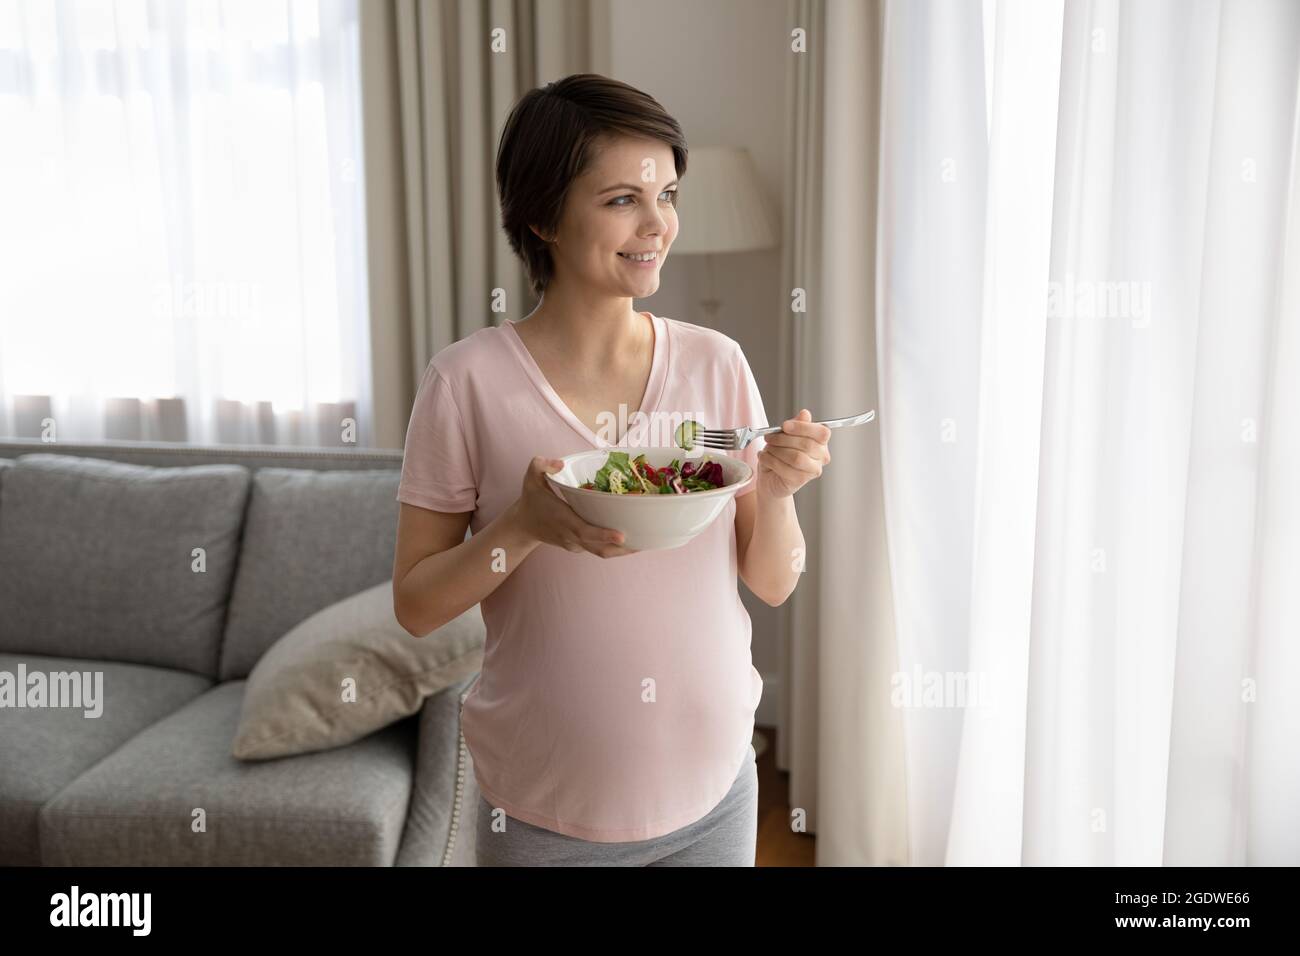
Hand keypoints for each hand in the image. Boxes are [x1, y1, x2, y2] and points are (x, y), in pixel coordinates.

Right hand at [509, 457, 636, 557]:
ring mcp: (575, 544)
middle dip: (622, 548)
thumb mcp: (530, 478)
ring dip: (622, 551)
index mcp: (562, 519)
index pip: (584, 531)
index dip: (603, 535)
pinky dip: (614, 547)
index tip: (622, 536)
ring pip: (601, 552)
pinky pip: (598, 549)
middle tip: (644, 542)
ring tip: (645, 542)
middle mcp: (571, 536)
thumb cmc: (530, 500)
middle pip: (599, 548)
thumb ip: (541, 465)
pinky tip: (631, 540)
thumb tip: (560, 463)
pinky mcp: (579, 547)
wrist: (522, 526)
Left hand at [755, 409, 831, 498]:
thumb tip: (805, 414)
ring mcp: (813, 470)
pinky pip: (786, 469)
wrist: (770, 478)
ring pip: (796, 457)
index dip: (803, 427)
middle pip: (807, 444)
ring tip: (766, 448)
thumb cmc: (780, 455)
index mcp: (821, 442)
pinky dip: (770, 461)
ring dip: (776, 450)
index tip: (785, 426)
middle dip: (783, 438)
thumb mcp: (786, 435)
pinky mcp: (801, 480)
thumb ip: (796, 424)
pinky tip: (764, 457)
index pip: (822, 432)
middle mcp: (822, 457)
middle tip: (769, 437)